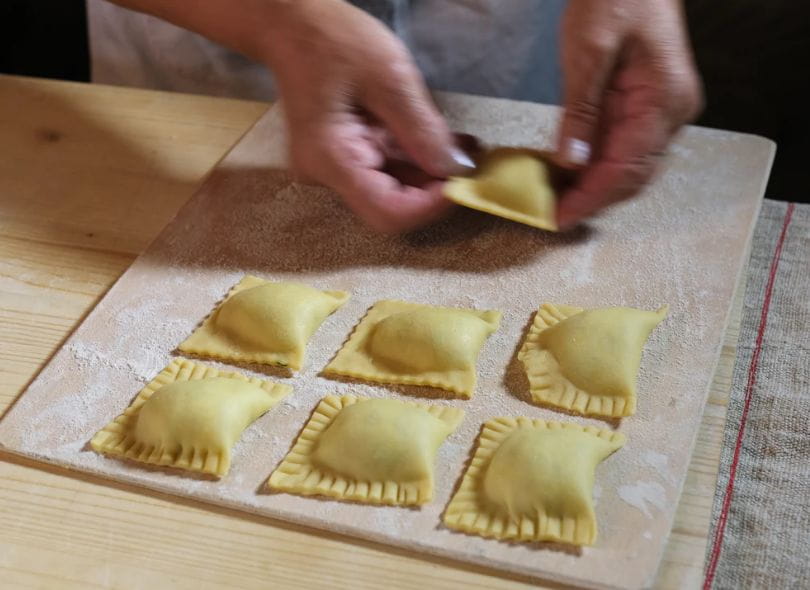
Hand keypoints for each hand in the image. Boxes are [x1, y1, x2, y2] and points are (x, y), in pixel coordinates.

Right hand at [264, 0, 472, 232]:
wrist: (291, 22)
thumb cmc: (332, 40)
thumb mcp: (389, 78)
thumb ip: (423, 130)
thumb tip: (456, 170)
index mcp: (331, 159)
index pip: (387, 212)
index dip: (430, 205)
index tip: (464, 181)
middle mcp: (327, 175)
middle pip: (391, 204)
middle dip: (435, 187)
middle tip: (475, 161)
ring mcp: (334, 167)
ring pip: (392, 188)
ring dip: (431, 172)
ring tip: (467, 148)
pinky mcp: (343, 156)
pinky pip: (385, 168)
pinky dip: (415, 158)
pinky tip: (444, 142)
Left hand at [555, 0, 702, 228]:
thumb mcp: (589, 51)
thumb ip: (580, 111)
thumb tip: (570, 163)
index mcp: (664, 102)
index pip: (627, 168)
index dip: (591, 197)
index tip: (558, 217)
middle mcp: (671, 114)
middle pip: (633, 176)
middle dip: (592, 198)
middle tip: (551, 212)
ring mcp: (662, 111)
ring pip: (629, 166)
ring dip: (594, 185)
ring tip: (555, 196)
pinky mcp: (647, 106)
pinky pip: (623, 146)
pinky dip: (596, 163)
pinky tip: (568, 170)